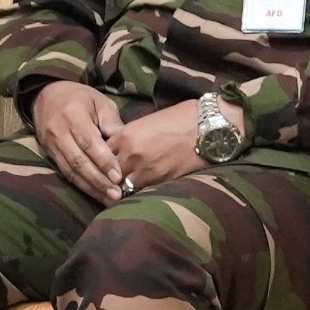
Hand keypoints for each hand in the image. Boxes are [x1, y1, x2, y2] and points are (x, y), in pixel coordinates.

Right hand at [33, 81, 125, 205]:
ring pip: (71, 171)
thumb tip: (127, 145)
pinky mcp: (49, 154)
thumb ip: (111, 122)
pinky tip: (95, 194)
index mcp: (73, 116)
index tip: (118, 176)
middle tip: (117, 194)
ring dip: (90, 187)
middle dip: (98, 180)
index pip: (89, 143)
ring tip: (108, 199)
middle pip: (79, 161)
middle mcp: (59, 133)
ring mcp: (52, 145)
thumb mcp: (99, 102)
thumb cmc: (79, 98)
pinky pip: (65, 173)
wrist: (46, 95)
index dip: (103, 161)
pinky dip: (81, 185)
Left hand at [111, 99, 241, 195]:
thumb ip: (129, 136)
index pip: (101, 154)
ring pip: (123, 185)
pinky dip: (140, 190)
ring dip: (123, 186)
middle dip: (109, 176)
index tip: (104, 164)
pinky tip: (141, 189)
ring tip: (123, 189)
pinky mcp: (161, 181)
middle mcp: (130, 154)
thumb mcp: (146, 122)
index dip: (102, 160)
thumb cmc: (180, 118)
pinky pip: (142, 191)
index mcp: (124, 136)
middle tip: (111, 180)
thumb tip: (119, 148)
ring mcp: (145, 170)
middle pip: (108, 172)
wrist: (208, 127)